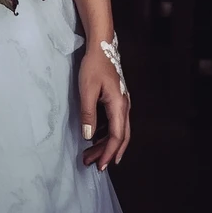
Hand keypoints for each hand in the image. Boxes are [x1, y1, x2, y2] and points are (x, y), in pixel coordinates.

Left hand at [78, 47, 130, 171]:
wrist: (102, 47)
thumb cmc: (94, 66)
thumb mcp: (87, 89)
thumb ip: (88, 113)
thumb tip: (89, 136)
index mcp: (119, 106)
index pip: (116, 136)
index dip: (108, 153)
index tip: (100, 166)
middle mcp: (124, 107)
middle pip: (120, 137)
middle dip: (108, 153)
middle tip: (93, 165)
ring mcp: (122, 104)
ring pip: (118, 131)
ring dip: (105, 145)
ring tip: (90, 155)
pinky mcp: (117, 101)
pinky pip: (115, 123)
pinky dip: (106, 134)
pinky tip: (95, 138)